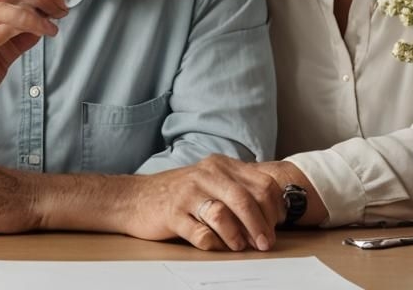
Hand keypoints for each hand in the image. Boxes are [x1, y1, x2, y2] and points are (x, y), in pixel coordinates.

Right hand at [124, 155, 283, 251]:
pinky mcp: (173, 214)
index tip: (277, 225)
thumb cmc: (180, 193)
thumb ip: (239, 189)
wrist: (135, 197)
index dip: (275, 208)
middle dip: (261, 226)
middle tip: (266, 243)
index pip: (262, 183)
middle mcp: (207, 175)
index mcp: (222, 165)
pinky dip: (213, 244)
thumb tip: (272, 214)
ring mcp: (188, 194)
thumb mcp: (212, 180)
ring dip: (238, 236)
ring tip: (240, 246)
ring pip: (224, 215)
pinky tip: (215, 245)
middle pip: (247, 199)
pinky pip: (201, 234)